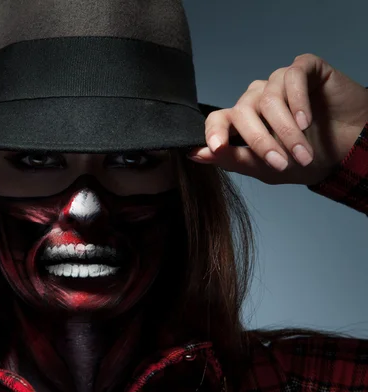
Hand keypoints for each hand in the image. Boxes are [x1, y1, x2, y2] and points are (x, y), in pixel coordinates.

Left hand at [187, 53, 367, 185]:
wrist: (350, 148)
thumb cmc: (305, 158)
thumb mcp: (266, 168)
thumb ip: (232, 160)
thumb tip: (196, 155)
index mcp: (242, 121)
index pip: (217, 120)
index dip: (213, 132)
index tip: (216, 148)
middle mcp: (256, 98)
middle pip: (243, 113)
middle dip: (261, 142)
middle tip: (281, 164)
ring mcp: (277, 82)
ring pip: (268, 99)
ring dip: (285, 130)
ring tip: (303, 153)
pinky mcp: (303, 68)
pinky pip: (291, 77)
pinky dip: (297, 101)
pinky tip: (307, 121)